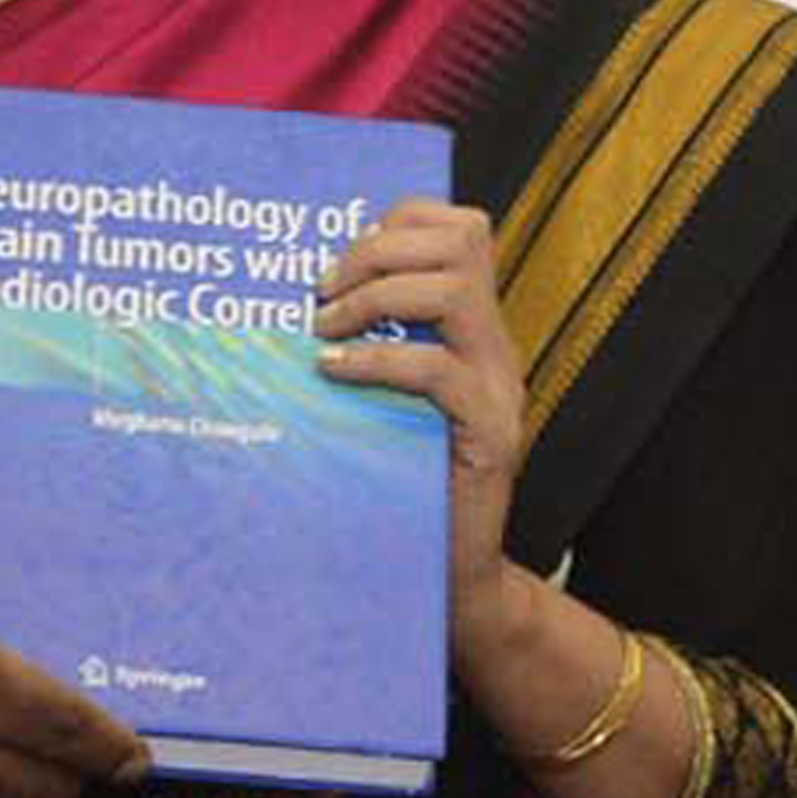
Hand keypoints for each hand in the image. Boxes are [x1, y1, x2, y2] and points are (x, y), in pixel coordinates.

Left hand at [312, 199, 532, 647]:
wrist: (452, 576)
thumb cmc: (403, 486)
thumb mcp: (385, 400)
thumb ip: (371, 347)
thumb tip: (296, 300)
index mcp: (474, 330)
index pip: (461, 227)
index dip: (400, 220)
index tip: (341, 257)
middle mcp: (496, 348)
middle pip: (462, 240)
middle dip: (378, 250)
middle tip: (321, 294)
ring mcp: (500, 388)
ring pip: (454, 291)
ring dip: (376, 296)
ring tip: (322, 330)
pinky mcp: (490, 435)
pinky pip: (437, 372)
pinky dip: (377, 360)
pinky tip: (333, 371)